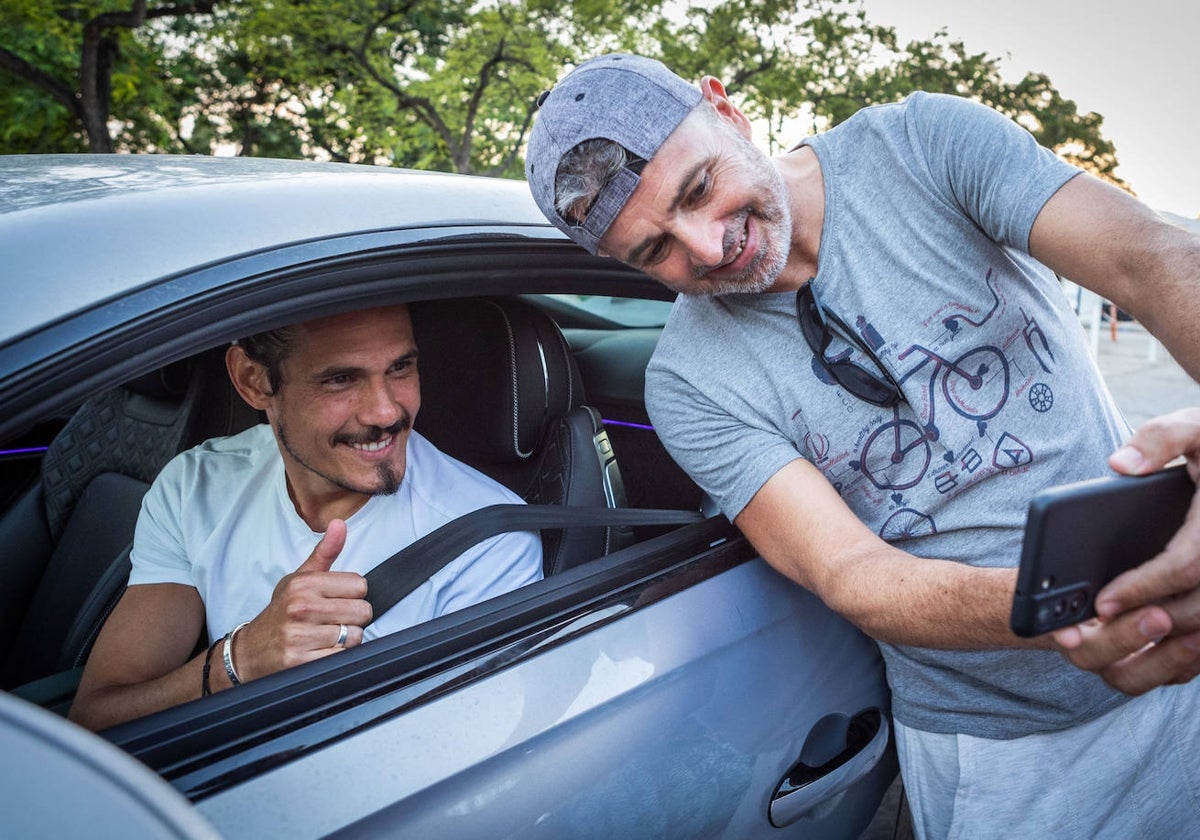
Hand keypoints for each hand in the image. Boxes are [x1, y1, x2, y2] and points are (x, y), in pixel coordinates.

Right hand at [232, 519, 372, 680]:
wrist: (249, 651)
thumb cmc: (280, 612)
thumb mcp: (298, 579)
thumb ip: (325, 552)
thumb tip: (340, 524)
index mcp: (304, 584)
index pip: (360, 585)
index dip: (353, 595)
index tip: (338, 600)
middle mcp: (301, 607)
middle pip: (362, 611)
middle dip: (352, 618)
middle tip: (332, 620)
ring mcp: (300, 636)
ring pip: (355, 635)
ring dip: (346, 639)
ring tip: (326, 636)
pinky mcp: (301, 661)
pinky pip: (342, 657)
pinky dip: (338, 656)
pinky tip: (321, 651)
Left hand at [1051, 408, 1199, 692]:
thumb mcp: (1199, 428)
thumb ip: (1161, 438)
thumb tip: (1119, 465)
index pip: (1186, 567)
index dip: (1142, 587)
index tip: (1102, 602)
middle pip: (1198, 609)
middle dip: (1146, 622)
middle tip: (1093, 629)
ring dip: (1164, 643)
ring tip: (1108, 639)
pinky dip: (1181, 643)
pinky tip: (1138, 637)